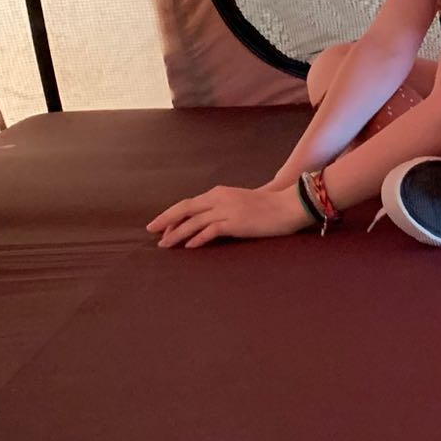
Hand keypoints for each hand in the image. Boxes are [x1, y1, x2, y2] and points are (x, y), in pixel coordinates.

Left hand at [148, 183, 311, 246]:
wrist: (288, 205)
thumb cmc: (269, 207)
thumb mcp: (241, 203)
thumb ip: (225, 209)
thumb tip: (213, 222)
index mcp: (219, 193)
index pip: (189, 203)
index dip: (172, 214)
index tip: (161, 225)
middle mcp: (219, 198)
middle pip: (184, 209)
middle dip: (166, 220)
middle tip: (151, 231)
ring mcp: (226, 210)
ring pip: (193, 221)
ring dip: (177, 234)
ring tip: (165, 245)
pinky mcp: (235, 222)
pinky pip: (210, 231)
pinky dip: (197, 239)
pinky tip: (189, 247)